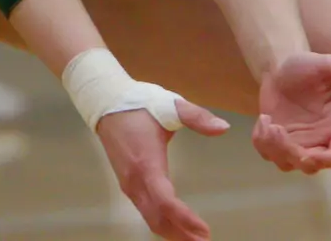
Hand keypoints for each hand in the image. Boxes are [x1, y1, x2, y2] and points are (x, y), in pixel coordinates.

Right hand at [96, 98, 229, 240]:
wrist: (107, 103)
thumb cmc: (140, 104)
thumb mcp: (170, 105)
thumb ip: (198, 117)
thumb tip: (223, 127)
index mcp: (147, 163)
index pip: (165, 201)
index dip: (185, 219)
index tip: (205, 231)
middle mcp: (136, 179)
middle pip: (158, 218)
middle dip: (181, 234)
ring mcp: (129, 184)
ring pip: (150, 218)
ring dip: (172, 232)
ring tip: (194, 239)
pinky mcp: (128, 184)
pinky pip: (145, 211)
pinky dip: (162, 223)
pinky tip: (176, 226)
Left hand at [253, 52, 330, 173]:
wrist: (282, 66)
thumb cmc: (308, 66)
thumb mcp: (328, 65)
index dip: (328, 161)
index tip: (309, 153)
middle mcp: (319, 141)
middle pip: (311, 166)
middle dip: (293, 154)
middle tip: (278, 130)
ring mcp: (297, 144)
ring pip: (286, 164)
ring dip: (274, 148)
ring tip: (268, 122)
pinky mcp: (277, 141)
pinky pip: (267, 154)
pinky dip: (262, 142)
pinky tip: (263, 119)